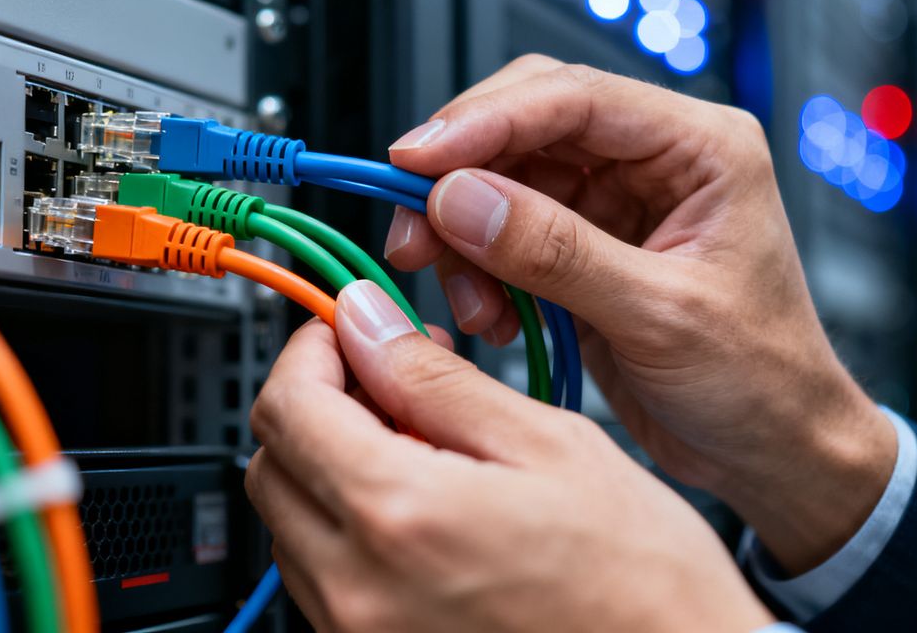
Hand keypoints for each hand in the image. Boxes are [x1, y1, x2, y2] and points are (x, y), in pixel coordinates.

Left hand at [247, 281, 773, 632]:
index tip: (352, 329)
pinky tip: (427, 512)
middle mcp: (360, 591)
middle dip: (317, 404)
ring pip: (293, 526)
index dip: (313, 348)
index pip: (288, 404)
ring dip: (333, 468)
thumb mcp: (550, 445)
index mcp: (400, 517)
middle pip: (273, 466)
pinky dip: (354, 530)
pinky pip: (326, 582)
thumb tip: (369, 325)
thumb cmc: (643, 582)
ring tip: (423, 447)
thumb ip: (438, 381)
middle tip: (388, 378)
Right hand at [384, 55, 897, 572]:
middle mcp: (654, 162)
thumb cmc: (761, 379)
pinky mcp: (583, 250)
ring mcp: (615, 205)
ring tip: (468, 299)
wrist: (774, 451)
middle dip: (460, 174)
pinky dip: (479, 270)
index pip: (575, 97)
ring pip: (504, 180)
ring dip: (464, 235)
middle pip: (527, 125)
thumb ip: (557, 252)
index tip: (415, 159)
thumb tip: (462, 198)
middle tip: (414, 226)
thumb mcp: (659, 316)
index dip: (484, 120)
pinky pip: (505, 235)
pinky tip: (490, 316)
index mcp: (700, 147)